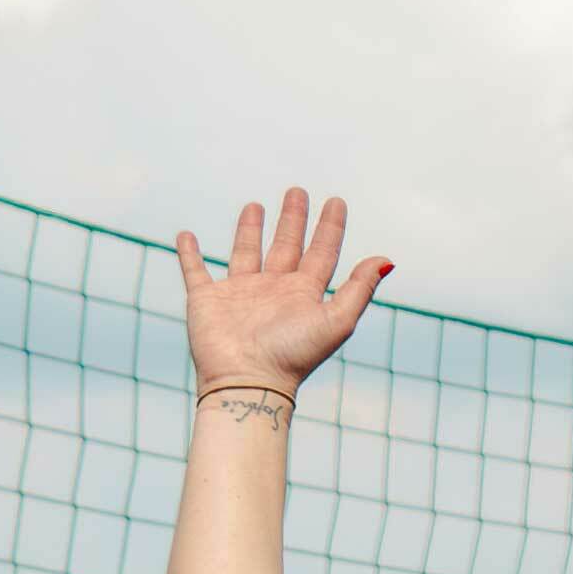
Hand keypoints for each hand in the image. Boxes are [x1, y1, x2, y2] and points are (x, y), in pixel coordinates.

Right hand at [177, 186, 392, 400]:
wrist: (247, 381)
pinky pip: (195, 270)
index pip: (322, 252)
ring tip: (255, 205)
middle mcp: (273, 291)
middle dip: (292, 220)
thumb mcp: (336, 321)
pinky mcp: (206, 299)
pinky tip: (185, 235)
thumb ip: (360, 289)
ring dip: (250, 230)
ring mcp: (239, 294)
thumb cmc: (293, 355)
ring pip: (245, 252)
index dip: (330, 228)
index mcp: (303, 294)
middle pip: (286, 246)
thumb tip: (387, 260)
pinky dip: (189, 254)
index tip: (336, 202)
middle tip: (297, 192)